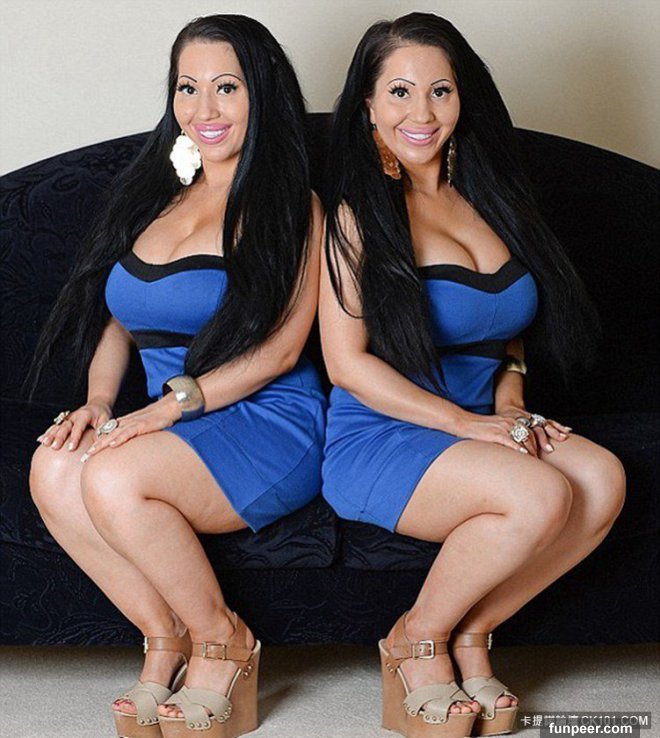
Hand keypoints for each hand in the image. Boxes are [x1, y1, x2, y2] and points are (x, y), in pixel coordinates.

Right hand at [37, 399, 112, 451]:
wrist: (97, 405)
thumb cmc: (102, 415)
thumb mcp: (106, 421)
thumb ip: (103, 432)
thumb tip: (98, 446)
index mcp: (85, 415)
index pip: (78, 427)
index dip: (74, 438)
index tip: (71, 448)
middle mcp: (74, 416)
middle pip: (65, 426)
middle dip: (59, 437)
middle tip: (55, 447)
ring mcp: (67, 418)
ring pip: (57, 426)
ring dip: (50, 435)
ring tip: (44, 443)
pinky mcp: (64, 421)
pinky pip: (54, 427)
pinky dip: (47, 433)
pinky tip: (40, 440)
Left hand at [80, 394, 181, 461]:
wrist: (169, 408)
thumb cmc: (158, 419)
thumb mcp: (143, 428)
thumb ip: (134, 435)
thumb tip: (127, 447)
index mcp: (126, 424)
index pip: (108, 434)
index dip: (97, 443)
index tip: (88, 454)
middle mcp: (127, 423)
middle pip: (107, 435)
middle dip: (95, 446)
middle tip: (84, 457)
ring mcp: (134, 424)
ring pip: (114, 434)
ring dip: (102, 444)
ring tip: (92, 452)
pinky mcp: (142, 425)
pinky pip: (129, 432)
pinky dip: (120, 438)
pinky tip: (113, 445)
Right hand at [452, 405, 570, 456]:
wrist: (465, 423)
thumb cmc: (481, 429)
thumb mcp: (499, 428)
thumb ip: (511, 435)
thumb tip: (521, 448)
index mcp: (514, 418)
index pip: (536, 424)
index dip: (549, 430)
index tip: (560, 437)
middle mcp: (511, 421)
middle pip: (533, 431)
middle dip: (543, 441)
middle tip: (550, 452)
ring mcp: (504, 427)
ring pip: (523, 437)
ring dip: (532, 448)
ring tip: (537, 459)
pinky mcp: (496, 433)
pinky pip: (510, 441)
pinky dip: (518, 448)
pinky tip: (524, 455)